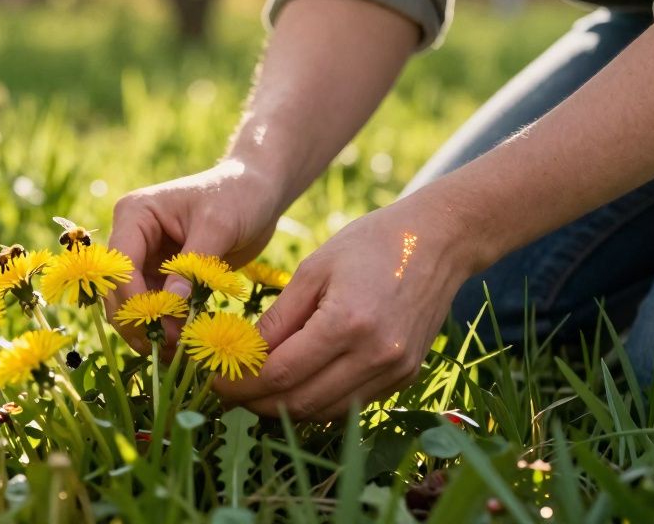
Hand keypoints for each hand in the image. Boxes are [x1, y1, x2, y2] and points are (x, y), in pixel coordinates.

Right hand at [106, 158, 285, 352]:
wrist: (256, 192)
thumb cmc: (238, 197)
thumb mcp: (218, 226)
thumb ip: (194, 264)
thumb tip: (175, 303)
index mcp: (135, 215)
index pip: (121, 267)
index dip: (137, 301)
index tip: (166, 329)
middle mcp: (131, 237)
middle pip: (118, 291)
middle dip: (142, 321)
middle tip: (174, 348)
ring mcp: (144, 258)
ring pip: (133, 306)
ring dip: (152, 330)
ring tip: (182, 351)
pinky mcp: (161, 277)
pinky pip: (155, 309)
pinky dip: (166, 328)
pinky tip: (186, 344)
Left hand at [214, 195, 479, 420]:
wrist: (438, 243)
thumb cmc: (369, 245)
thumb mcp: (313, 271)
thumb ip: (279, 318)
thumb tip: (241, 353)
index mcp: (348, 323)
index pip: (282, 373)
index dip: (242, 384)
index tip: (214, 381)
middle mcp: (376, 356)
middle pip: (302, 401)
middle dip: (257, 402)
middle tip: (227, 392)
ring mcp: (395, 370)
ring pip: (325, 411)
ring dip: (285, 408)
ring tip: (254, 392)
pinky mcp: (405, 377)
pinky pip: (350, 403)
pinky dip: (317, 402)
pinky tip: (294, 386)